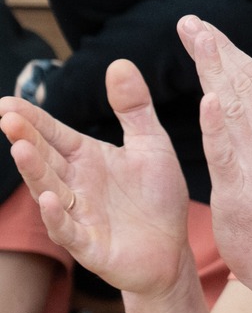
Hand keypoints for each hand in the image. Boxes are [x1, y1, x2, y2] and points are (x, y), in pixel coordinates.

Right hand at [0, 62, 191, 297]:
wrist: (173, 250)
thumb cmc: (157, 197)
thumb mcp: (151, 145)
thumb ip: (134, 108)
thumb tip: (119, 62)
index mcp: (86, 158)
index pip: (54, 134)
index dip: (33, 119)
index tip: (7, 102)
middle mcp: (75, 184)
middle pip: (46, 158)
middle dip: (26, 138)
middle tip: (7, 117)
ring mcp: (79, 215)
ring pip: (49, 190)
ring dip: (35, 172)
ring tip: (20, 149)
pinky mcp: (89, 245)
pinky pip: (69, 230)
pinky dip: (58, 216)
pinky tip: (51, 198)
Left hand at [181, 16, 251, 298]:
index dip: (230, 51)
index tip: (206, 28)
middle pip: (243, 86)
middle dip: (215, 51)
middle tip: (190, 22)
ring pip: (233, 109)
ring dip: (213, 71)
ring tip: (196, 39)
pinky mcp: (239, 189)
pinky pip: (226, 153)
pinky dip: (217, 126)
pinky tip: (207, 99)